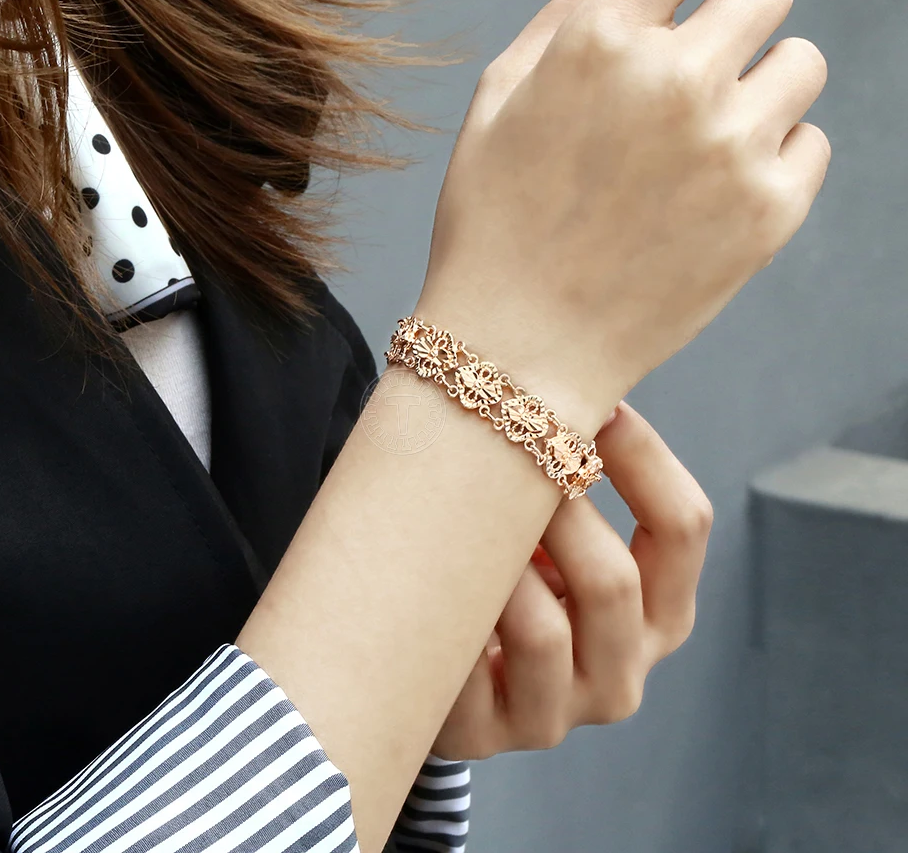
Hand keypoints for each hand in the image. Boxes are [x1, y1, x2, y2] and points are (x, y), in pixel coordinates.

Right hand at [416, 0, 829, 433]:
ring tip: (704, 137)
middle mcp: (674, 80)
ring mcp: (729, 148)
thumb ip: (572, 17)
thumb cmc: (494, 226)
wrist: (517, 349)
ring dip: (759, 83)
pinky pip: (812, 141)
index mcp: (599, 40)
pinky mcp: (767, 214)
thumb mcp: (496, 101)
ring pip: (803, 61)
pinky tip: (717, 189)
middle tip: (698, 64)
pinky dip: (774, 152)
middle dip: (734, 14)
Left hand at [432, 403, 712, 758]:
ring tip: (464, 528)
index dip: (641, 455)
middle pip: (614, 580)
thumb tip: (576, 374)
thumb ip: (576, 476)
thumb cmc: (507, 574)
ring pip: (544, 629)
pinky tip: (429, 583)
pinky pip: (470, 665)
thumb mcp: (556, 534)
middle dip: (557, 507)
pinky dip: (450, 610)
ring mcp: (555, 717)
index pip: (683, 527)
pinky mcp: (486, 737)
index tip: (596, 402)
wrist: (436, 662)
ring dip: (498, 564)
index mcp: (660, 617)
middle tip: (507, 458)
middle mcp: (621, 675)